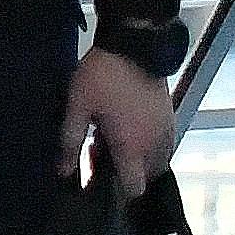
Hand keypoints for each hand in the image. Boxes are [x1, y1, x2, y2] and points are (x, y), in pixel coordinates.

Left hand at [63, 46, 178, 191]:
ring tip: (111, 138)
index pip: (134, 188)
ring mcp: (166, 130)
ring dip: (137, 160)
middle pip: (146, 178)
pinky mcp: (170, 117)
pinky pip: (163, 144)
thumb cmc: (103, 76)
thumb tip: (64, 172)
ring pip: (157, 162)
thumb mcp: (78, 107)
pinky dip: (147, 145)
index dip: (117, 192)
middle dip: (125, 174)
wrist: (135, 43)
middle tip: (99, 152)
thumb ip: (70, 142)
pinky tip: (126, 128)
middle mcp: (155, 144)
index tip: (99, 178)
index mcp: (132, 146)